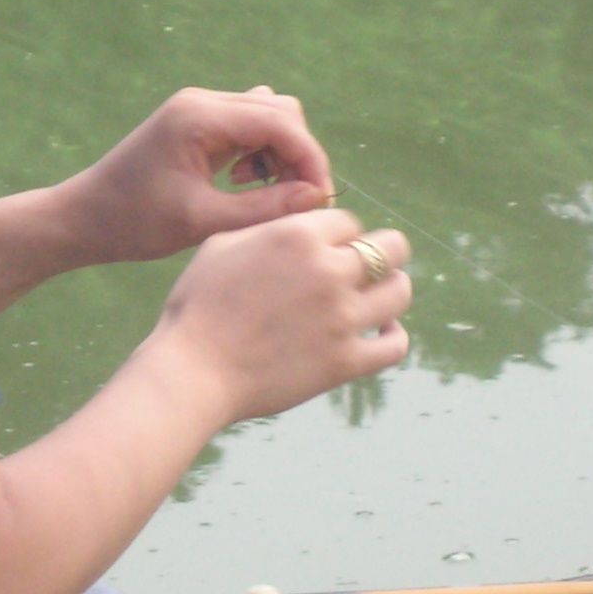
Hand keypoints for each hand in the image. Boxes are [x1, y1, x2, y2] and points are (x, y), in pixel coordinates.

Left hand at [62, 86, 334, 264]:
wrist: (83, 219)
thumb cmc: (133, 223)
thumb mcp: (202, 222)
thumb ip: (262, 209)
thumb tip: (316, 198)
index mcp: (200, 115)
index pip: (281, 122)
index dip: (310, 159)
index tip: (321, 200)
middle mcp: (203, 101)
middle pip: (280, 112)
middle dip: (298, 155)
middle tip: (297, 202)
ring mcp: (200, 110)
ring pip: (268, 117)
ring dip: (280, 154)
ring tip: (268, 195)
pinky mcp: (198, 124)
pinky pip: (248, 127)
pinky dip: (260, 154)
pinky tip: (244, 185)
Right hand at [150, 209, 412, 423]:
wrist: (192, 371)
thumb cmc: (197, 307)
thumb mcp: (221, 246)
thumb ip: (268, 229)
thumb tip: (299, 228)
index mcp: (298, 236)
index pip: (349, 221)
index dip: (341, 234)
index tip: (329, 249)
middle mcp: (329, 270)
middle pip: (391, 247)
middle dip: (382, 251)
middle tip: (369, 265)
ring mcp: (342, 317)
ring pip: (400, 292)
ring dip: (392, 289)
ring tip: (378, 297)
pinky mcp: (346, 361)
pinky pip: (395, 344)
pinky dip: (394, 335)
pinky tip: (381, 332)